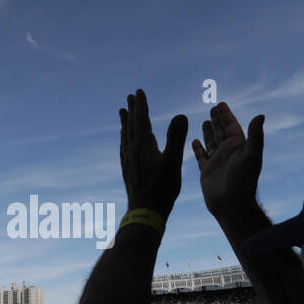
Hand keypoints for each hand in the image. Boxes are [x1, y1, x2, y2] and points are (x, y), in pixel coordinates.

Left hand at [119, 89, 188, 217]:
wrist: (144, 212)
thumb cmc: (161, 188)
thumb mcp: (173, 162)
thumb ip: (176, 138)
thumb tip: (180, 114)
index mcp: (143, 145)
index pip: (141, 119)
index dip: (140, 105)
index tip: (138, 91)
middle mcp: (132, 150)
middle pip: (131, 125)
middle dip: (132, 110)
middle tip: (130, 97)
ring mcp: (128, 161)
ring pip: (125, 136)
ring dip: (125, 123)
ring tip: (123, 113)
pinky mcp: (127, 170)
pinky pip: (124, 148)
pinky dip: (124, 139)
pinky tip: (125, 142)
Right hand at [192, 102, 263, 220]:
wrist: (232, 206)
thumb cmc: (243, 182)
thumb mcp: (251, 156)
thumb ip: (256, 136)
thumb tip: (261, 115)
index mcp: (238, 148)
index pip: (232, 127)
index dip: (227, 116)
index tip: (221, 104)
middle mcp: (228, 154)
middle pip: (221, 132)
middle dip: (218, 120)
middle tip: (213, 108)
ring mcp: (217, 163)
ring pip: (211, 143)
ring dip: (208, 132)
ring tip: (204, 121)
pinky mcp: (207, 172)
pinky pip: (201, 157)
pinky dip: (198, 149)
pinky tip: (194, 141)